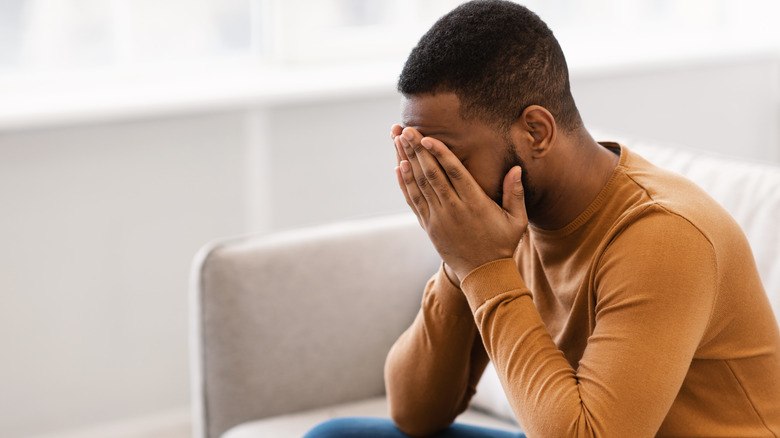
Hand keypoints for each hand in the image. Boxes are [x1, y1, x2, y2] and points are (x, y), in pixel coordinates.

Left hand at [391, 126, 527, 281]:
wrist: (483, 274)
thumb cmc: (502, 244)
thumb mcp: (516, 220)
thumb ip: (515, 193)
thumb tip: (516, 168)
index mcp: (475, 203)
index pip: (454, 173)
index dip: (439, 154)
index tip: (426, 138)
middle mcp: (453, 209)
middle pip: (431, 174)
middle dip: (416, 150)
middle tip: (405, 129)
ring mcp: (438, 218)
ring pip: (419, 185)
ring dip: (407, 161)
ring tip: (397, 140)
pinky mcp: (429, 226)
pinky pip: (414, 201)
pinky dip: (404, 184)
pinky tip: (398, 166)